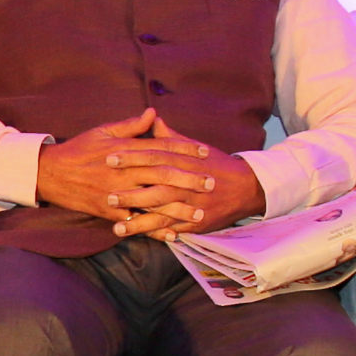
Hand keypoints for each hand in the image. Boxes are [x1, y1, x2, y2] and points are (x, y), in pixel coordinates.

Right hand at [36, 108, 246, 235]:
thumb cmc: (79, 149)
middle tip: (211, 183)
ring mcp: (117, 193)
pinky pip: (135, 223)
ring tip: (199, 212)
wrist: (50, 173)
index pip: (160, 148)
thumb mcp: (103, 131)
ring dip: (177, 208)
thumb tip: (153, 113)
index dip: (184, 149)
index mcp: (125, 150)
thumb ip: (131, 125)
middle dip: (188, 179)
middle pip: (162, 175)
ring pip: (152, 202)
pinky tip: (172, 234)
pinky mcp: (109, 211)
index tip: (205, 152)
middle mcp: (124, 172)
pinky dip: (154, 230)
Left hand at [105, 122, 262, 239]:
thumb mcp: (194, 147)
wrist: (247, 187)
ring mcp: (192, 205)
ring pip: (163, 214)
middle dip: (131, 194)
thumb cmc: (216, 164)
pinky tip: (140, 237)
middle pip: (155, 188)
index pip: (154, 157)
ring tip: (116, 226)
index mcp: (184, 161)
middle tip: (107, 196)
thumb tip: (151, 118)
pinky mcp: (197, 223)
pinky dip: (158, 234)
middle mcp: (187, 184)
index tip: (108, 158)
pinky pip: (175, 229)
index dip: (131, 157)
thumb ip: (170, 137)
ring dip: (139, 222)